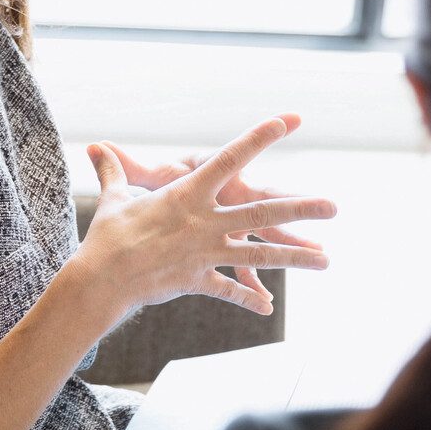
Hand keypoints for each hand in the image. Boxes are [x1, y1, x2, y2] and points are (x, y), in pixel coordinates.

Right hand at [68, 116, 334, 321]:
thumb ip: (116, 170)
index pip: (229, 159)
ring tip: (326, 260)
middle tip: (334, 207)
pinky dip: (248, 298)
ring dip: (295, 258)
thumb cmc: (107, 235)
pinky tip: (267, 307)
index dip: (258, 138)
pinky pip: (230, 290)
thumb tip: (96, 147)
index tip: (285, 122)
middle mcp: (205, 221)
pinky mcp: (200, 280)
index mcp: (187, 193)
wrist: (102, 277)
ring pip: (260, 254)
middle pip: (262, 212)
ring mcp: (206, 252)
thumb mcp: (115, 198)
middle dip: (301, 209)